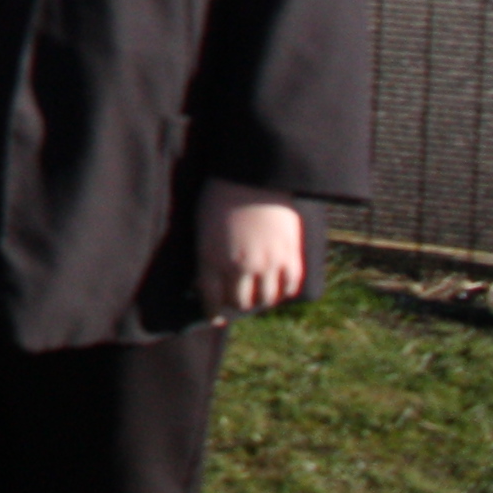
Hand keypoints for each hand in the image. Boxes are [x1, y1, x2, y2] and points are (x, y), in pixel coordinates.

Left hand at [198, 180, 307, 318]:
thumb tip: (202, 283)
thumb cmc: (221, 195)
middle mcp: (239, 266)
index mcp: (211, 257)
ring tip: (257, 293)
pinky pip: (289, 288)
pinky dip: (282, 292)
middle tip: (237, 300)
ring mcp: (267, 264)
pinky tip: (277, 286)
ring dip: (259, 300)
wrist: (255, 175)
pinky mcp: (291, 257)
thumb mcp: (202, 226)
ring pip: (265, 300)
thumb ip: (204, 256)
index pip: (210, 299)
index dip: (212, 312)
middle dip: (235, 304)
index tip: (215, 317)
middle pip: (239, 303)